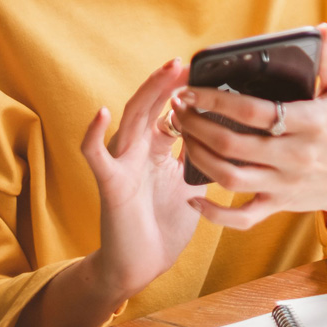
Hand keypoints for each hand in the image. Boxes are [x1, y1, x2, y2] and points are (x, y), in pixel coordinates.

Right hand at [79, 57, 202, 302]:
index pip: (169, 111)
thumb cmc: (164, 224)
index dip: (184, 92)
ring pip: (131, 119)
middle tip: (185, 61)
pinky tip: (101, 113)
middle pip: (150, 106)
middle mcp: (138, 151)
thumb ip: (203, 157)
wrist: (140, 265)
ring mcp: (122, 164)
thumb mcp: (192, 184)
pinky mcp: (110, 183)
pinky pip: (96, 156)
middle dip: (167, 83)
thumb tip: (232, 134)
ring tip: (164, 72)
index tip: (205, 72)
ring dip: (147, 93)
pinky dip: (94, 134)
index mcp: (157, 150)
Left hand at [172, 24, 326, 239]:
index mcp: (310, 122)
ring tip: (182, 136)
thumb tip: (319, 29)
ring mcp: (285, 184)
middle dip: (197, 125)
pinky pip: (242, 218)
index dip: (216, 100)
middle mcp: (295, 156)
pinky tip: (193, 196)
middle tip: (178, 109)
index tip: (190, 89)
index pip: (254, 111)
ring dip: (199, 158)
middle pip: (234, 144)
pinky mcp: (279, 206)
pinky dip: (215, 214)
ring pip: (230, 178)